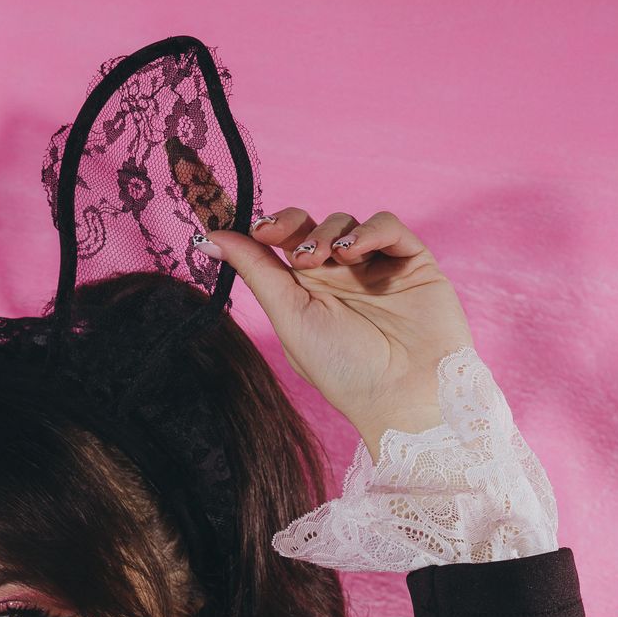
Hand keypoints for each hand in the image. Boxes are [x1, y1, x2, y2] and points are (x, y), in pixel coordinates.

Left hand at [204, 208, 474, 459]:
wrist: (402, 394)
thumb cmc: (343, 369)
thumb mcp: (289, 318)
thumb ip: (256, 272)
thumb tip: (206, 237)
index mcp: (306, 293)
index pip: (282, 244)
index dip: (268, 226)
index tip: (257, 229)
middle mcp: (339, 277)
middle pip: (310, 225)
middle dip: (295, 226)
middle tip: (291, 246)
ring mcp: (375, 267)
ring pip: (346, 222)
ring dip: (329, 232)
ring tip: (327, 260)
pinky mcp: (411, 261)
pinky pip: (388, 226)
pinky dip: (369, 230)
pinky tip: (355, 252)